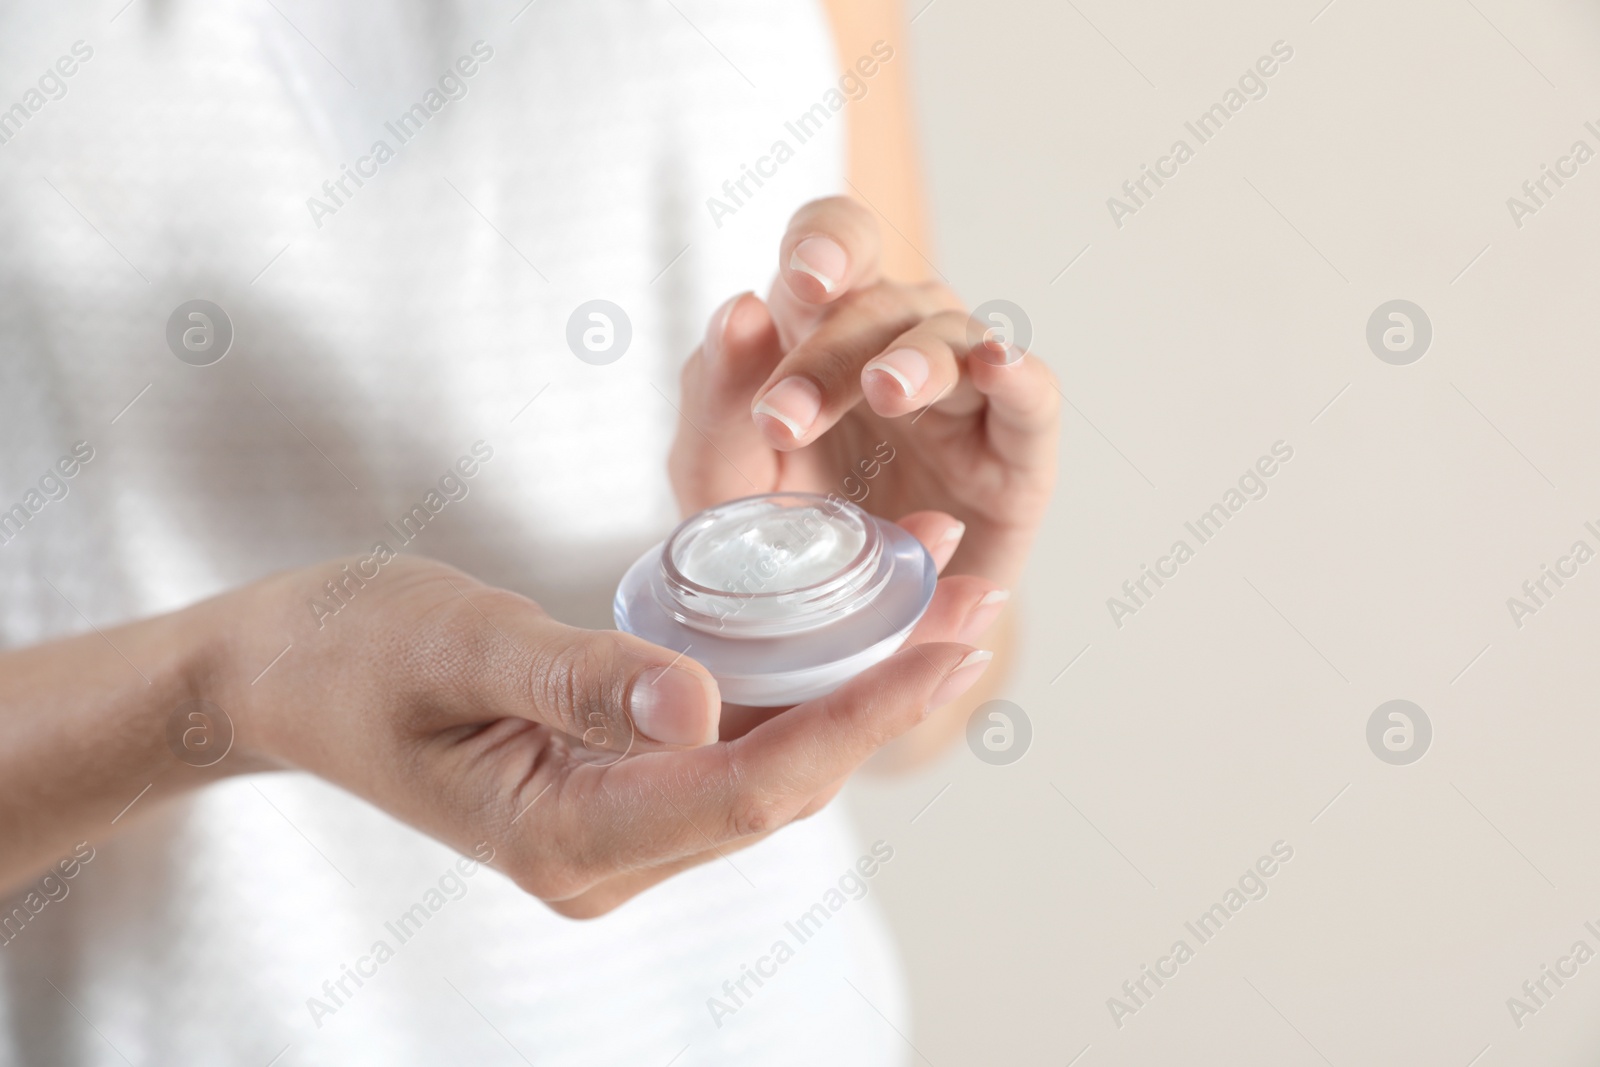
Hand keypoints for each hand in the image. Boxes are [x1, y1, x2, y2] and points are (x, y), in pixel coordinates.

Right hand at [215, 553, 994, 917]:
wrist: (282, 673)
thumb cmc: (350, 650)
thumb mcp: (457, 642)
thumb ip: (576, 676)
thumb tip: (698, 704)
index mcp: (562, 836)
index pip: (747, 788)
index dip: (858, 716)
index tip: (947, 642)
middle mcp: (604, 851)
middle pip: (779, 783)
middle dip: (884, 695)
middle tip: (977, 601)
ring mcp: (615, 825)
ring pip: (766, 763)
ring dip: (854, 685)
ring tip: (941, 597)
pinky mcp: (619, 783)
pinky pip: (729, 740)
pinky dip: (794, 679)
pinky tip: (850, 616)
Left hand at [669, 196, 1059, 590]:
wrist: (845, 635)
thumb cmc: (784, 535)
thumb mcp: (720, 477)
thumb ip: (715, 400)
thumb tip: (740, 311)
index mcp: (823, 326)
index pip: (836, 244)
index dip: (826, 243)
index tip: (803, 278)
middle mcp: (900, 342)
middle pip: (883, 301)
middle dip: (829, 353)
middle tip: (783, 420)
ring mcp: (963, 395)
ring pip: (951, 339)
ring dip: (915, 361)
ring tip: (885, 392)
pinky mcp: (1015, 456)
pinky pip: (1032, 396)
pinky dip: (1021, 374)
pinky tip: (1000, 367)